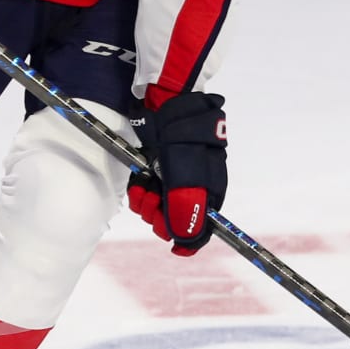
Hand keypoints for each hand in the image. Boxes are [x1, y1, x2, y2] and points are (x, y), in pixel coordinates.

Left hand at [127, 91, 226, 255]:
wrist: (167, 103)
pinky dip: (140, 193)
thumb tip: (186, 241)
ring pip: (158, 209)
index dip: (189, 239)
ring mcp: (173, 180)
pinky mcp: (156, 171)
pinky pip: (146, 194)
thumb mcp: (185, 174)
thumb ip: (187, 207)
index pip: (204, 228)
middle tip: (154, 203)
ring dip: (147, 204)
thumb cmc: (183, 136)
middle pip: (176, 221)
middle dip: (161, 217)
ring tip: (144, 189)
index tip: (174, 245)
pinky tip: (139, 183)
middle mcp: (194, 188)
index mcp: (210, 191)